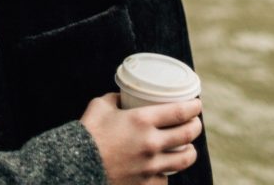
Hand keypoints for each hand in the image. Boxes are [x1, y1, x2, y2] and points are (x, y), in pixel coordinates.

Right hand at [80, 93, 201, 183]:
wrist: (77, 166)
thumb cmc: (88, 133)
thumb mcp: (100, 106)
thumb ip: (115, 99)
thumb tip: (123, 97)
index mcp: (141, 120)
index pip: (179, 112)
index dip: (193, 107)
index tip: (196, 104)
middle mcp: (151, 143)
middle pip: (187, 135)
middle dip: (196, 126)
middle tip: (195, 122)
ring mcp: (150, 166)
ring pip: (183, 159)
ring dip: (190, 151)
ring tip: (189, 147)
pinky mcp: (146, 184)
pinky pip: (165, 178)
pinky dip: (167, 172)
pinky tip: (165, 167)